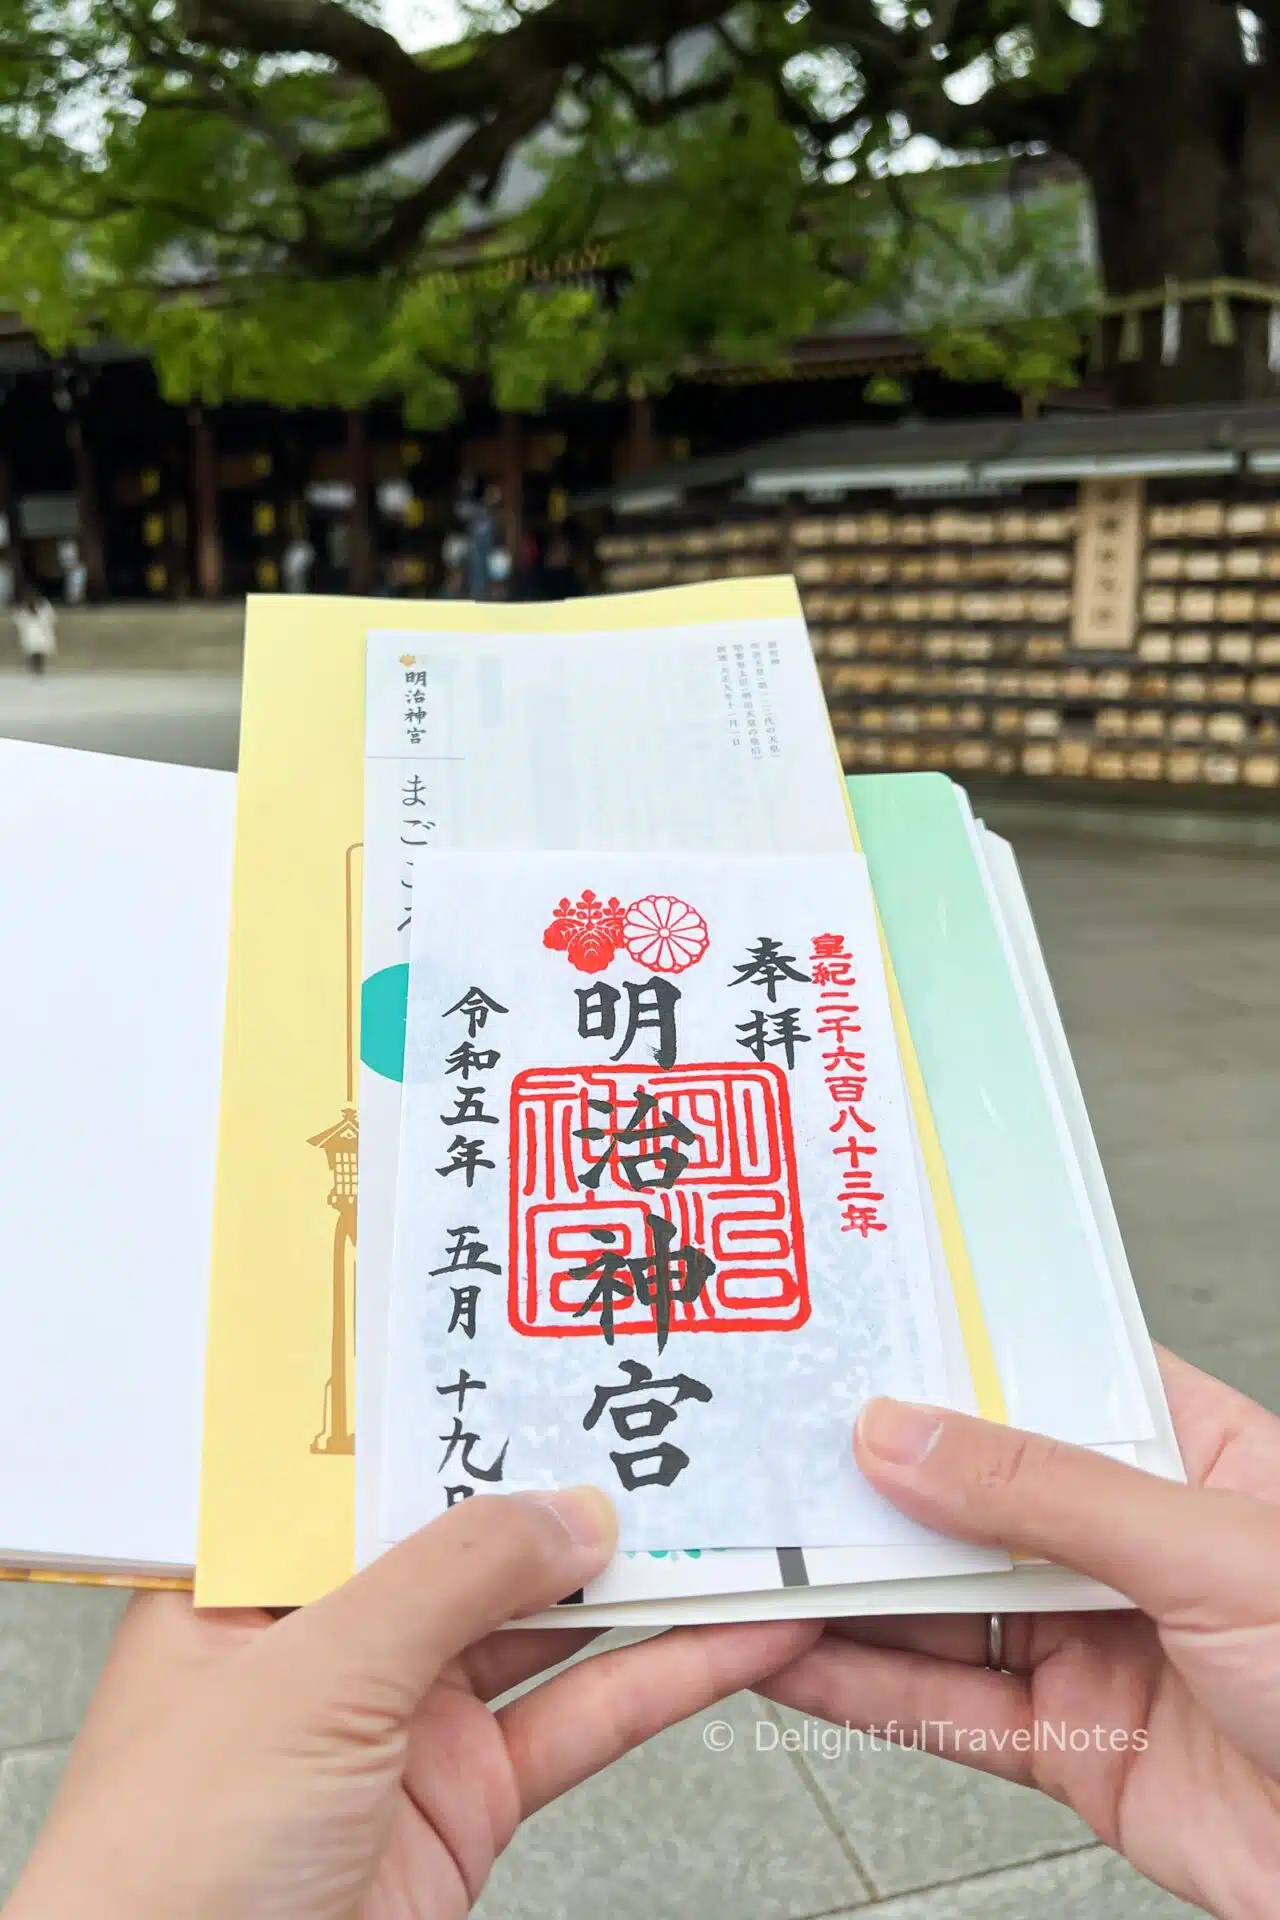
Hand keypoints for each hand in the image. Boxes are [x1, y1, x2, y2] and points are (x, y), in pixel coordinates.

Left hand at [10, 1489, 816, 1919]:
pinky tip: (733, 1638)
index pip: (377, 1467)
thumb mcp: (312, 1680)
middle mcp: (335, 1643)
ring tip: (730, 1517)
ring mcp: (407, 1725)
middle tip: (667, 1427)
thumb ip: (448, 1581)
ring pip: (545, 1627)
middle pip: (476, 1541)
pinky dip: (663, 1681)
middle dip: (572, 1490)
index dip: (466, 1409)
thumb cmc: (163, 1872)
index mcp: (260, 1581)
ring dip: (641, 1582)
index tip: (554, 1359)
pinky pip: (580, 1722)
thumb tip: (565, 1508)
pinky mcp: (468, 1806)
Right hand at [760, 1351, 1279, 1919]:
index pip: (1044, 1377)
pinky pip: (947, 1709)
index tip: (851, 1329)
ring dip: (847, 1585)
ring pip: (943, 1603)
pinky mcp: (1073, 1748)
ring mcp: (1097, 1644)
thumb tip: (907, 1433)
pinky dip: (864, 1688)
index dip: (949, 1353)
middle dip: (872, 1478)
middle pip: (972, 1496)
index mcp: (1185, 1457)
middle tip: (770, 1450)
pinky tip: (796, 1655)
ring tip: (756, 1551)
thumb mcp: (1210, 1552)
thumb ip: (1046, 1494)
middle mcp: (1131, 1545)